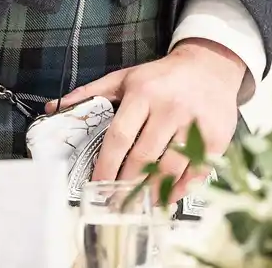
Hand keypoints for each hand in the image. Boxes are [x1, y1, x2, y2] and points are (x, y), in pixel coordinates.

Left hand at [50, 40, 245, 199]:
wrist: (210, 66)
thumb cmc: (162, 76)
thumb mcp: (125, 77)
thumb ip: (91, 92)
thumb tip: (54, 108)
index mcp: (143, 94)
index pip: (120, 136)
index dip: (107, 164)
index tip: (96, 184)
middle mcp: (170, 109)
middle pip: (144, 157)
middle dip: (127, 184)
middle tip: (115, 202)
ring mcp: (195, 125)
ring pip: (170, 168)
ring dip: (152, 192)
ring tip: (138, 205)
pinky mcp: (217, 138)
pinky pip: (197, 171)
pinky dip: (181, 189)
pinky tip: (167, 198)